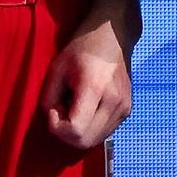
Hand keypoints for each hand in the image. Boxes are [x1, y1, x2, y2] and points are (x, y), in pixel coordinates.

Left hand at [41, 0, 141, 150]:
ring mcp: (124, 108)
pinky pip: (104, 132)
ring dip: (78, 132)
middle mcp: (115, 102)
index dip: (58, 126)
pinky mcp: (127, 110)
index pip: (76, 131)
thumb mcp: (57, 67)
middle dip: (66, 132)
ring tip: (74, 107)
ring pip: (95, 141)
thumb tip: (54, 119)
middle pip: (85, 141)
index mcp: (96, 89)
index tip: (54, 107)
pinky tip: (86, 108)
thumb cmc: (83, 47)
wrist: (113, 34)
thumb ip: (49, 98)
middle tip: (62, 108)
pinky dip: (90, 128)